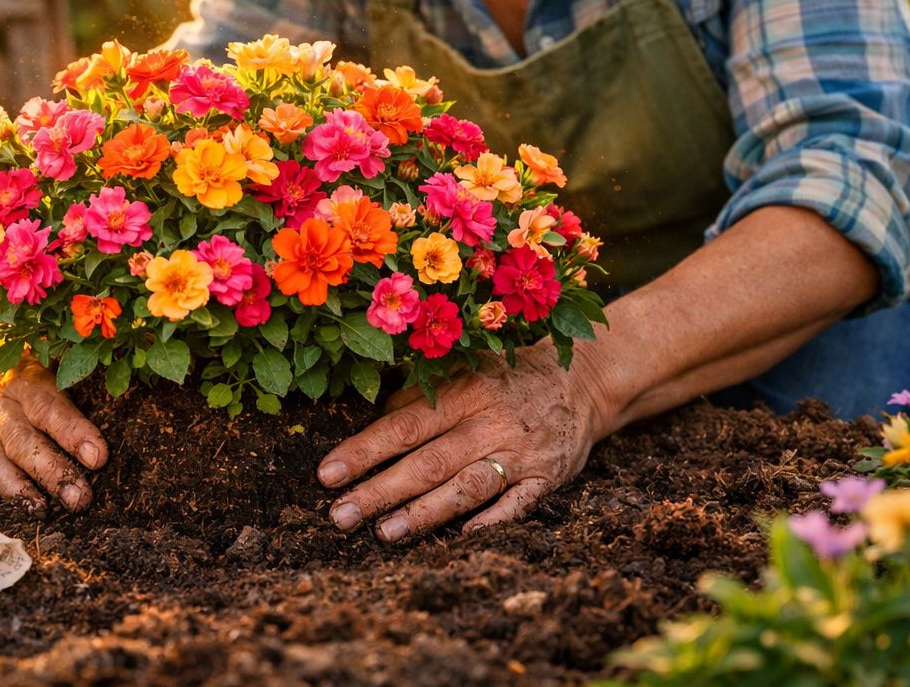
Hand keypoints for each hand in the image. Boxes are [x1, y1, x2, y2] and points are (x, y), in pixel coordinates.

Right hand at [0, 359, 107, 513]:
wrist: (10, 361)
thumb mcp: (68, 371)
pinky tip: (0, 504)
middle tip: (79, 498)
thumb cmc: (54, 373)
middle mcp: (0, 403)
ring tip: (42, 511)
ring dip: (18, 489)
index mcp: (27, 378)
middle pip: (23, 441)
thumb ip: (89, 392)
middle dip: (52, 472)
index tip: (98, 457)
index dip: (73, 432)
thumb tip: (110, 434)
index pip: (49, 407)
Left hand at [316, 343, 610, 541]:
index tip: (327, 474)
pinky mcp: (547, 478)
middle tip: (340, 517)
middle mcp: (489, 423)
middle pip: (427, 462)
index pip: (404, 426)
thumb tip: (373, 423)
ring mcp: (519, 453)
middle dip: (380, 491)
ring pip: (466, 488)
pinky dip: (490, 522)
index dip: (364, 450)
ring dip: (424, 513)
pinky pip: (517, 505)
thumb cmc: (506, 376)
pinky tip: (458, 539)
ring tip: (385, 534)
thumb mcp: (463, 369)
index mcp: (463, 392)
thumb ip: (419, 394)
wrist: (582, 379)